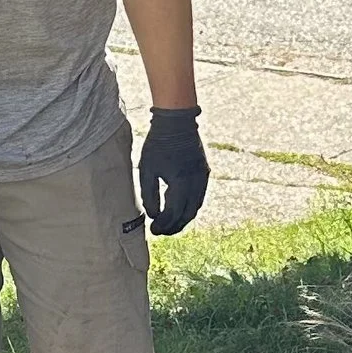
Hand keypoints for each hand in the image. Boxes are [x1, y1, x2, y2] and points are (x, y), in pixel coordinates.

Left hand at [138, 107, 209, 234]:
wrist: (177, 122)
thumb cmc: (158, 143)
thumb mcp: (147, 169)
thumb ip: (149, 194)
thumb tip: (153, 215)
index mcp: (181, 182)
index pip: (173, 213)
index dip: (163, 225)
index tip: (153, 230)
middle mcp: (196, 182)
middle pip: (187, 214)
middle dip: (174, 226)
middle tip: (160, 231)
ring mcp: (202, 177)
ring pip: (195, 207)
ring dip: (182, 218)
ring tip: (168, 224)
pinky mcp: (204, 172)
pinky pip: (198, 197)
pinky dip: (189, 207)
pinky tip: (178, 209)